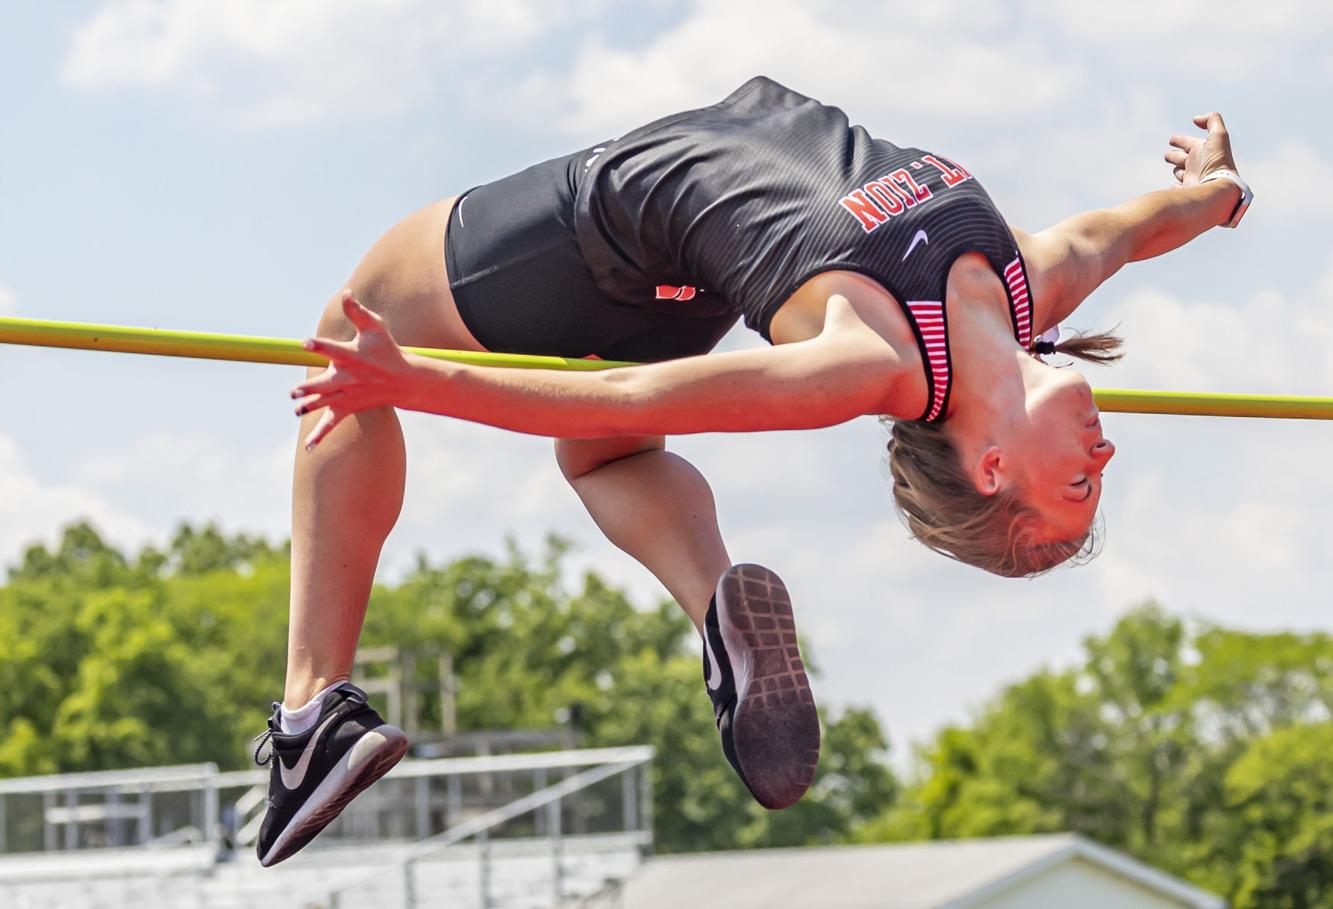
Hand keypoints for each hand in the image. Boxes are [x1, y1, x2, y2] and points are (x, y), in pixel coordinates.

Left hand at [290, 290, 416, 449]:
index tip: (305, 344)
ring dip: (310, 406)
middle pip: (324, 384)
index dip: (318, 346)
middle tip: (294, 391)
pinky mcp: (347, 407)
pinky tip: (309, 446)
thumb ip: (357, 312)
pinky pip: (332, 424)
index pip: (331, 349)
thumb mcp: (374, 327)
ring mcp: (347, 395)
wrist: (403, 380)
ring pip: (324, 403)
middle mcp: (347, 377)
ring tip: (296, 408)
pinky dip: (320, 435)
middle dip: (309, 388)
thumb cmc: (386, 350)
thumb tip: (345, 294)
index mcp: (351, 356)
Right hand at [1164, 111, 1238, 187]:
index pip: (1188, 143)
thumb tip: (1196, 119)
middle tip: (1167, 155)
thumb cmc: (1217, 163)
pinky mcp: (1185, 193)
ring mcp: (1191, 180)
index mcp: (1202, 152)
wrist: (1216, 190)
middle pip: (1181, 158)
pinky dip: (1177, 187)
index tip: (1172, 140)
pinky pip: (1178, 189)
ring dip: (1177, 170)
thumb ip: (1212, 121)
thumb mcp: (1218, 136)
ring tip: (1177, 169)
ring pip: (1180, 173)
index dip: (1180, 140)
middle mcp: (1197, 166)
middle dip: (1174, 155)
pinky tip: (1177, 186)